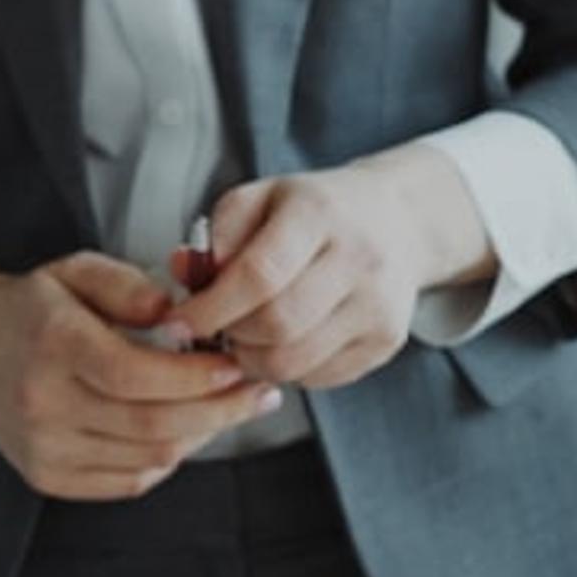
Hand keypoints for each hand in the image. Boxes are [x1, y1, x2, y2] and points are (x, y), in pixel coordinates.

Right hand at [0, 254, 279, 500]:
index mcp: (52, 343)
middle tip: (257, 394)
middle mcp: (42, 402)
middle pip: (151, 426)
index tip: (236, 365)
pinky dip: (166, 459)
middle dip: (219, 412)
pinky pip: (129, 481)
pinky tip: (180, 430)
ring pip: (149, 459)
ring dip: (200, 435)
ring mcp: (43, 447)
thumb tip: (177, 313)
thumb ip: (129, 284)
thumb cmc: (31, 310)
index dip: (197, 377)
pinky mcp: (48, 476)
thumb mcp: (75, 270)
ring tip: (223, 408)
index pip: (136, 374)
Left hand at [168, 146, 496, 391]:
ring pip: (294, 362)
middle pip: (276, 325)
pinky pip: (317, 377)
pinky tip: (283, 341)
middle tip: (216, 327)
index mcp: (318, 213)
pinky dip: (287, 369)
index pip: (258, 274)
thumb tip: (184, 275)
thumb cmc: (314, 211)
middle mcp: (359, 258)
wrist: (397, 221)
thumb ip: (218, 235)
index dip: (210, 307)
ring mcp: (379, 304)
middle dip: (230, 335)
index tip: (179, 322)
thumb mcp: (262, 199)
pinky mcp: (387, 341)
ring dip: (253, 359)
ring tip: (244, 336)